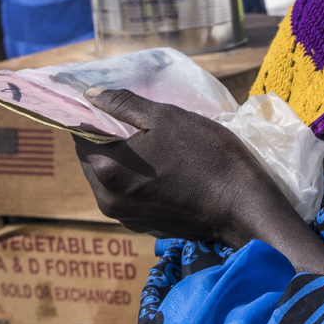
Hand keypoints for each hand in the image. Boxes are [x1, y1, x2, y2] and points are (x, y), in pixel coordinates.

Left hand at [72, 87, 289, 248]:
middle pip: (91, 160)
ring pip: (109, 180)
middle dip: (107, 141)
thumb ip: (123, 104)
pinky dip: (136, 182)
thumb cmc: (206, 154)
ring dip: (122, 162)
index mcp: (108, 168)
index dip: (95, 118)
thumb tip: (90, 95)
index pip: (80, 136)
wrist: (243, 205)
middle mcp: (107, 198)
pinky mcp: (142, 227)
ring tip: (154, 148)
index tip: (118, 109)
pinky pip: (127, 196)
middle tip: (139, 126)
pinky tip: (163, 171)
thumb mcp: (166, 117)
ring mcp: (124, 217)